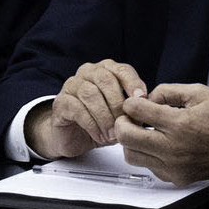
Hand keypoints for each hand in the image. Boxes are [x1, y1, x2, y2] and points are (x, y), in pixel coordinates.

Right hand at [27, 59, 148, 157]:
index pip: (122, 70)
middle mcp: (88, 73)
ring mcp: (72, 85)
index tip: (142, 99)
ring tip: (113, 134)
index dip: (133, 83)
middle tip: (126, 123)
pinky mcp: (61, 102)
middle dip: (118, 103)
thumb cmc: (101, 122)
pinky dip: (92, 124)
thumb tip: (148, 106)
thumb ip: (133, 106)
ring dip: (105, 116)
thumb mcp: (122, 114)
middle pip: (105, 79)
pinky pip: (77, 109)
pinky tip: (100, 136)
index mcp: (106, 70)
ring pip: (90, 94)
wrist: (74, 138)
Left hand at [116, 83, 208, 184]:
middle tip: (131, 117)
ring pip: (132, 156)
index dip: (131, 103)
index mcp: (181, 124)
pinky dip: (148, 154)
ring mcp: (175, 167)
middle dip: (123, 123)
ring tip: (144, 131)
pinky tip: (160, 144)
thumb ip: (169, 91)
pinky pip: (149, 167)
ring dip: (132, 141)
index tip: (135, 102)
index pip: (137, 112)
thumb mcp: (200, 92)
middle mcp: (175, 149)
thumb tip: (147, 99)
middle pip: (126, 138)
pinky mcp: (177, 179)